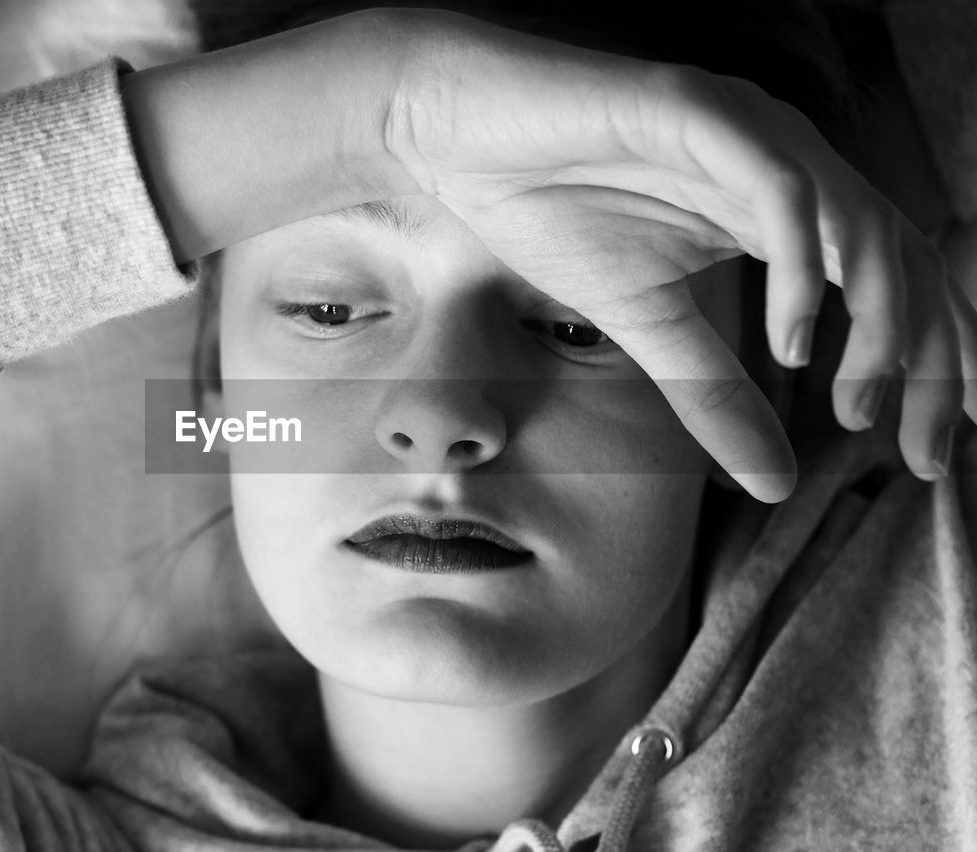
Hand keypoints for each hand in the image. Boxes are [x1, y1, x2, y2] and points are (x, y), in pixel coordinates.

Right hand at [382, 10, 974, 500]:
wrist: (459, 138)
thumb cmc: (547, 210)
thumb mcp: (645, 325)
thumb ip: (712, 393)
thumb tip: (775, 483)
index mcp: (780, 209)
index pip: (889, 286)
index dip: (926, 365)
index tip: (923, 453)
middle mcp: (785, 165)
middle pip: (905, 259)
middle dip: (930, 359)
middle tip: (921, 452)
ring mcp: (749, 133)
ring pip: (863, 226)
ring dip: (879, 325)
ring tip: (854, 405)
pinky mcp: (700, 111)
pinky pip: (782, 191)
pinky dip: (802, 271)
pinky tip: (786, 344)